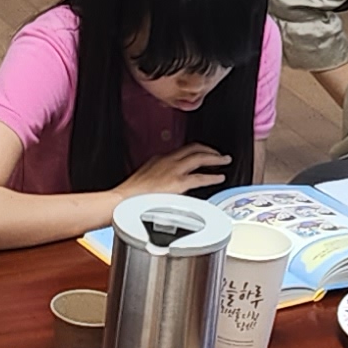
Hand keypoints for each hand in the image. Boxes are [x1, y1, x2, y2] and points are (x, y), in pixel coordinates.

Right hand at [115, 143, 230, 205]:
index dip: (196, 150)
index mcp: (159, 159)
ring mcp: (173, 170)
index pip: (182, 150)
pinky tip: (219, 177)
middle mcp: (168, 160)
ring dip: (215, 157)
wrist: (123, 200)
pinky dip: (212, 176)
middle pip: (194, 148)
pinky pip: (200, 177)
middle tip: (219, 154)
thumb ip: (159, 177)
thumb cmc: (131, 195)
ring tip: (224, 161)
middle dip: (209, 150)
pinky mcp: (177, 182)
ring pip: (200, 157)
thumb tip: (166, 184)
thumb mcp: (145, 178)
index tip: (203, 153)